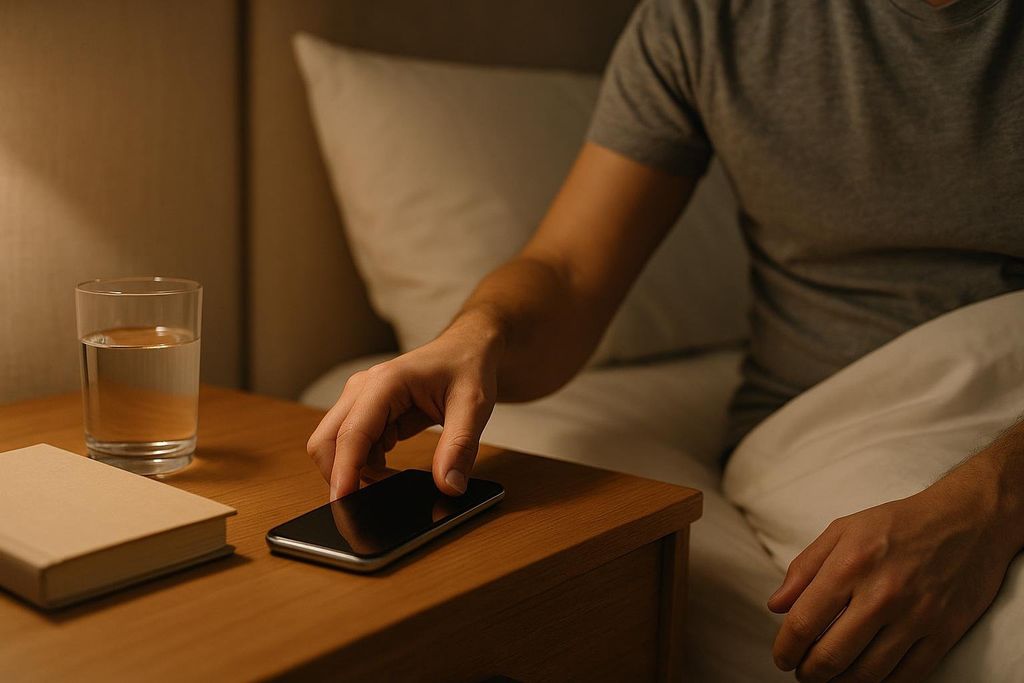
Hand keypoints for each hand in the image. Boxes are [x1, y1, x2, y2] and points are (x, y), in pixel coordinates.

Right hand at [306, 315, 500, 498]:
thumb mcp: (473, 406)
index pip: (352, 433)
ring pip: (335, 446)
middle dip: (339, 475)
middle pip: (326, 440)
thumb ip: (460, 446)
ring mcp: (362, 400)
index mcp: (386, 382)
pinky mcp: (368, 413)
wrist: (467, 348)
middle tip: (368, 503)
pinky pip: (353, 446)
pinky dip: (365, 465)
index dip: (344, 470)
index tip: (342, 501)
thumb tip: (449, 485)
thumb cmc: (467, 367)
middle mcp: (364, 389)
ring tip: (393, 485)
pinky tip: (392, 471)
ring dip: (355, 472)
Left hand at [768, 460, 1019, 681]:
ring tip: (830, 678)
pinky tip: (866, 678)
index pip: (804, 621)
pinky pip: (907, 676)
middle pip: (832, 655)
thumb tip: (776, 606)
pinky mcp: (944, 633)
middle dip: (809, 673)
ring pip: (869, 673)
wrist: (968, 520)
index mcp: (850, 564)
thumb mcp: (842, 530)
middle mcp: (882, 594)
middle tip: (803, 673)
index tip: (782, 658)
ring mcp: (916, 617)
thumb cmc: (898, 523)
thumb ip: (804, 568)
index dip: (786, 648)